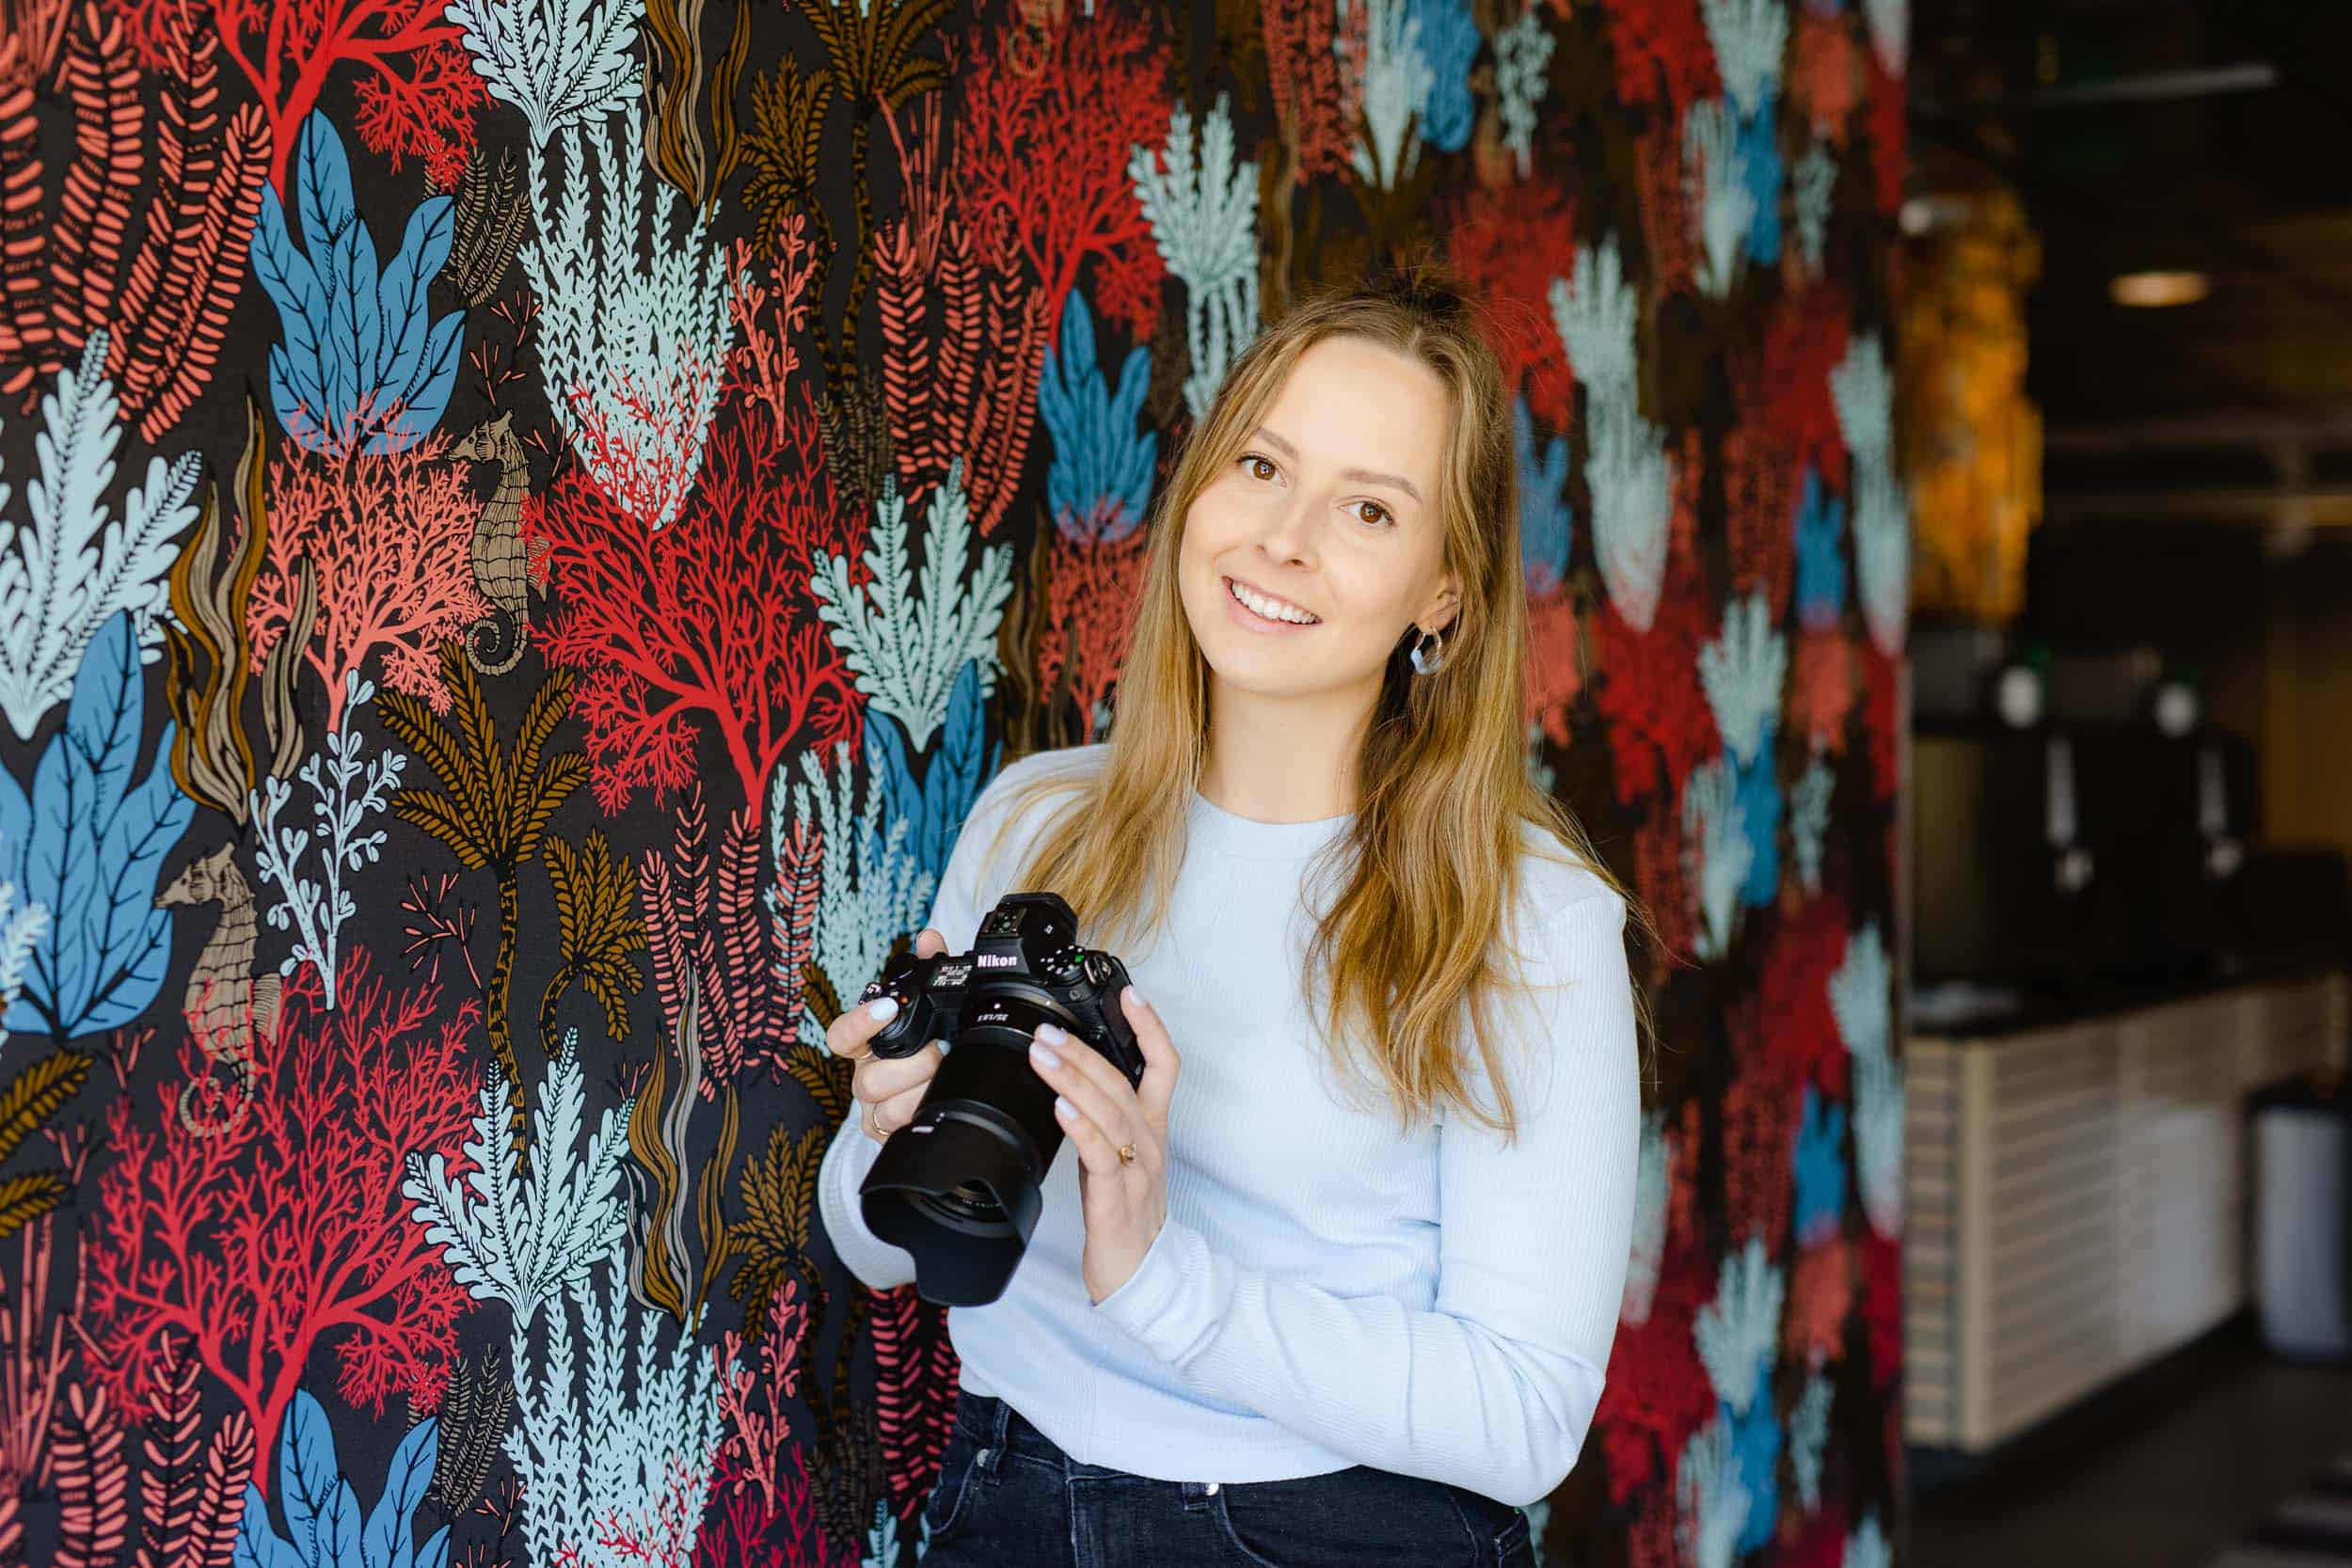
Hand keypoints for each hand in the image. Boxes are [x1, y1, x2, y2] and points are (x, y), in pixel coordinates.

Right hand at [831, 927, 949, 1143]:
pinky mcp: (885, 1132)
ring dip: (918, 1090)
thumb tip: (928, 939)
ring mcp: (873, 1107)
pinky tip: (939, 1098)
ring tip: (946, 1076)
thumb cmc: (932, 1045)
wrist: (949, 1090)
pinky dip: (919, 1112)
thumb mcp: (934, 1006)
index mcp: (869, 1044)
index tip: (888, 1008)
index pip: (843, 1035)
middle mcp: (865, 1075)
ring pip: (882, 1106)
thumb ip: (931, 970)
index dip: (859, 1022)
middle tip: (942, 1051)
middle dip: (910, 1065)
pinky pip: (895, 1129)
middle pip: (867, 1079)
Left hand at [1028, 986, 1179, 1304]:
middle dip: (1085, 1050)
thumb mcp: (1121, 1157)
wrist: (1142, 1276)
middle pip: (1124, 1082)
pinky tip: (1061, 1110)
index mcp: (1151, 1128)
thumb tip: (1068, 1082)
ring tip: (1043, 1056)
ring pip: (1110, 1113)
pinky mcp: (1118, 1201)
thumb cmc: (1126, 1215)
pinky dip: (1082, 1129)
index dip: (1150, 1027)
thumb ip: (1102, 1119)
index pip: (1164, 1065)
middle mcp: (1149, 1143)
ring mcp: (1137, 1171)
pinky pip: (1102, 1157)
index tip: (1129, 993)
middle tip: (1047, 1027)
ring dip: (1074, 1079)